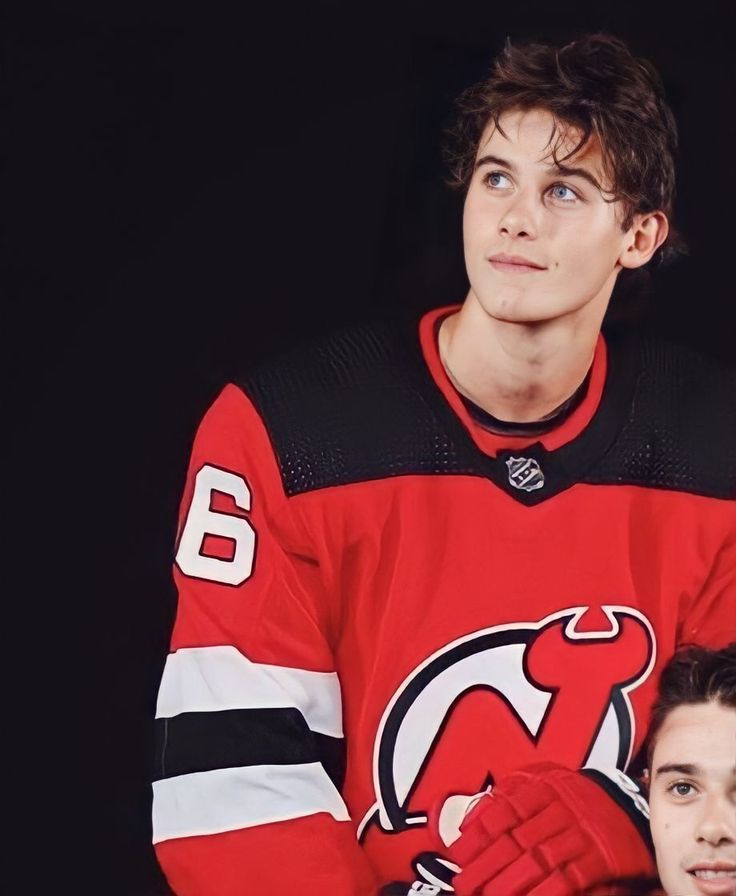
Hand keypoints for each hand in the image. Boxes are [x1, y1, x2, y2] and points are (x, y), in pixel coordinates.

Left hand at [445, 763, 654, 895]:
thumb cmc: (573, 795)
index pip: (506, 809)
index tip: (459, 853)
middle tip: (465, 884)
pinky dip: (548, 892)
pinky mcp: (602, 858)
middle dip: (488, 864)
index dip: (480, 833)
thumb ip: (508, 794)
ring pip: (542, 860)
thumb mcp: (541, 780)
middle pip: (519, 839)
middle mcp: (561, 808)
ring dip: (512, 882)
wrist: (627, 802)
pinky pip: (572, 878)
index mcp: (544, 787)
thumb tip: (471, 817)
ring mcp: (582, 834)